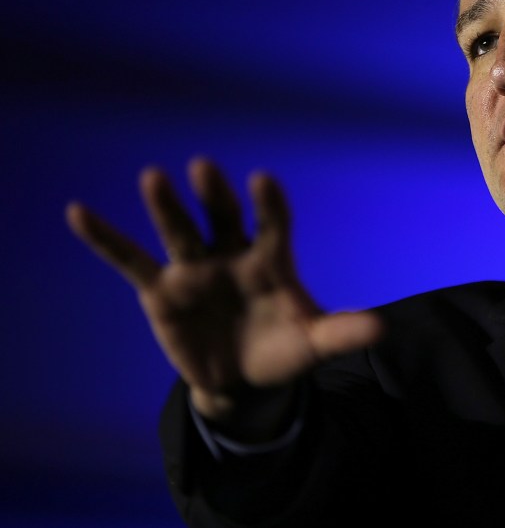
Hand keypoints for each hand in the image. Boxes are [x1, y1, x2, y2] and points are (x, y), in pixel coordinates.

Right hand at [65, 157, 380, 436]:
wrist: (244, 380)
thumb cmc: (284, 351)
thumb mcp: (315, 344)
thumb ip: (343, 332)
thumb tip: (383, 328)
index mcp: (272, 260)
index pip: (274, 224)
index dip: (269, 204)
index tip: (263, 180)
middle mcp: (231, 253)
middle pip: (222, 218)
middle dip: (214, 195)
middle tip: (203, 167)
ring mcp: (194, 268)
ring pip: (179, 232)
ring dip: (166, 207)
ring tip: (153, 177)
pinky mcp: (161, 289)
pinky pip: (130, 260)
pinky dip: (105, 239)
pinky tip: (78, 212)